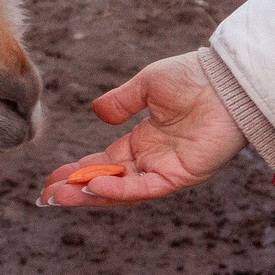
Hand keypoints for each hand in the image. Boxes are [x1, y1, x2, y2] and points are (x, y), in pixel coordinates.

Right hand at [37, 53, 245, 206]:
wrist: (226, 81)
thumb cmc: (193, 77)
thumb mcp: (148, 85)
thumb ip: (121, 102)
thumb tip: (96, 113)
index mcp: (143, 141)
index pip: (104, 163)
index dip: (78, 172)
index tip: (52, 179)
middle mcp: (152, 160)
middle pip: (108, 182)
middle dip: (77, 190)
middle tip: (47, 196)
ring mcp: (166, 170)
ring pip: (122, 191)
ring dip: (91, 195)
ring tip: (61, 196)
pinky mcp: (181, 176)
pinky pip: (146, 188)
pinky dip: (119, 190)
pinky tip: (94, 186)